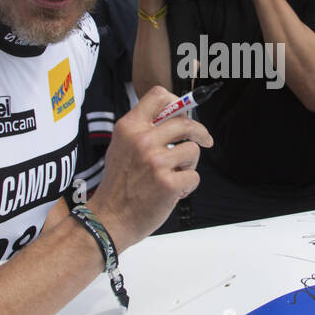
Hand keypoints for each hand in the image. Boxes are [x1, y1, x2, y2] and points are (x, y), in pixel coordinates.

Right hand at [89, 87, 213, 251]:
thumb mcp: (120, 147)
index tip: (185, 113)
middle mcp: (142, 140)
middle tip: (205, 140)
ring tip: (173, 175)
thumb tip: (174, 116)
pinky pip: (194, 176)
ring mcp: (156, 161)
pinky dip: (187, 185)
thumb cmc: (118, 185)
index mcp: (129, 127)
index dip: (177, 102)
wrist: (109, 218)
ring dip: (189, 164)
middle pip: (185, 122)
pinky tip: (171, 192)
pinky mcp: (168, 182)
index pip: (158, 95)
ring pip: (193, 150)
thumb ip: (143, 130)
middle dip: (200, 132)